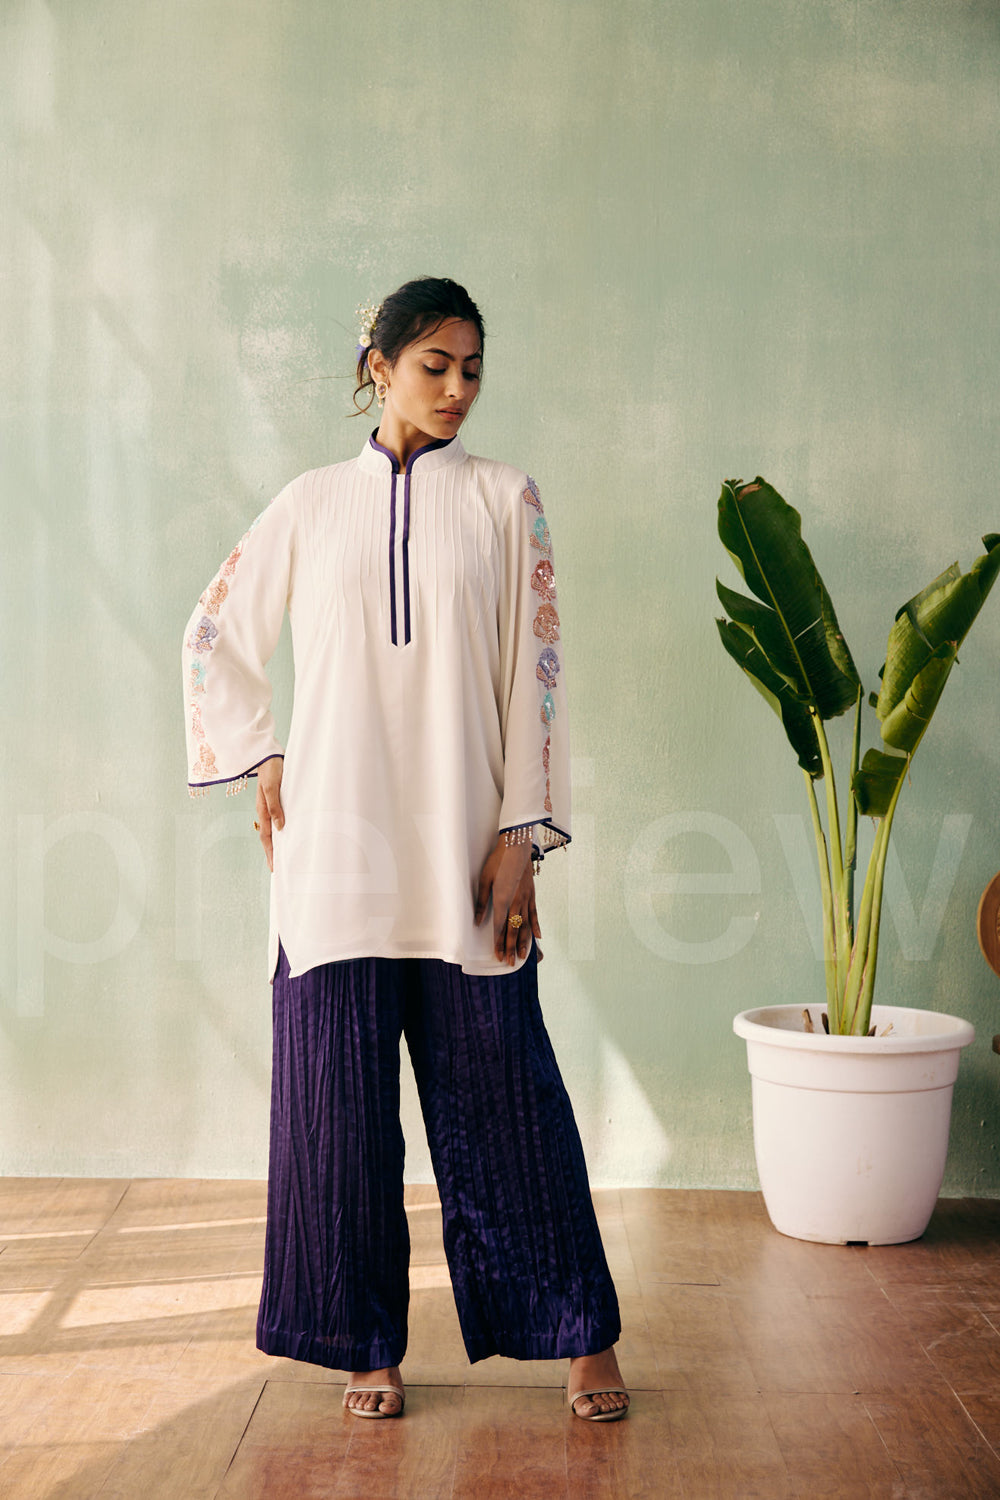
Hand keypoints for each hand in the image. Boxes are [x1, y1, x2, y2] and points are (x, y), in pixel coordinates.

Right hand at [255, 757, 284, 871]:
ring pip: (271, 829)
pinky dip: (279, 830)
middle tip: (276, 868)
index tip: (274, 867)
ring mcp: (268, 805)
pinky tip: (284, 833)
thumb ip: (275, 806)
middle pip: (267, 836)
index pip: (266, 836)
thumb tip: (280, 828)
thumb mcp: (272, 787)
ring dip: (275, 842)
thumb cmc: (271, 768)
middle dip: (271, 852)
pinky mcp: (273, 799)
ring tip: (280, 855)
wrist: (267, 753)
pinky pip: (275, 819)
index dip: (270, 852)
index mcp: (263, 809)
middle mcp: (264, 810)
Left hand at [474, 835, 541, 965]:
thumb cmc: (497, 860)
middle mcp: (516, 902)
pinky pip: (535, 913)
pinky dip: (536, 926)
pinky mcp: (532, 894)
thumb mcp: (484, 879)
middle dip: (512, 948)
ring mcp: (526, 898)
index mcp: (502, 898)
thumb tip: (478, 921)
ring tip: (523, 956)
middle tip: (511, 963)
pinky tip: (538, 937)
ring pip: (526, 925)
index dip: (499, 943)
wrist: (516, 845)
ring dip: (524, 942)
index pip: (500, 926)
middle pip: (514, 930)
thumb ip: (482, 902)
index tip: (499, 956)